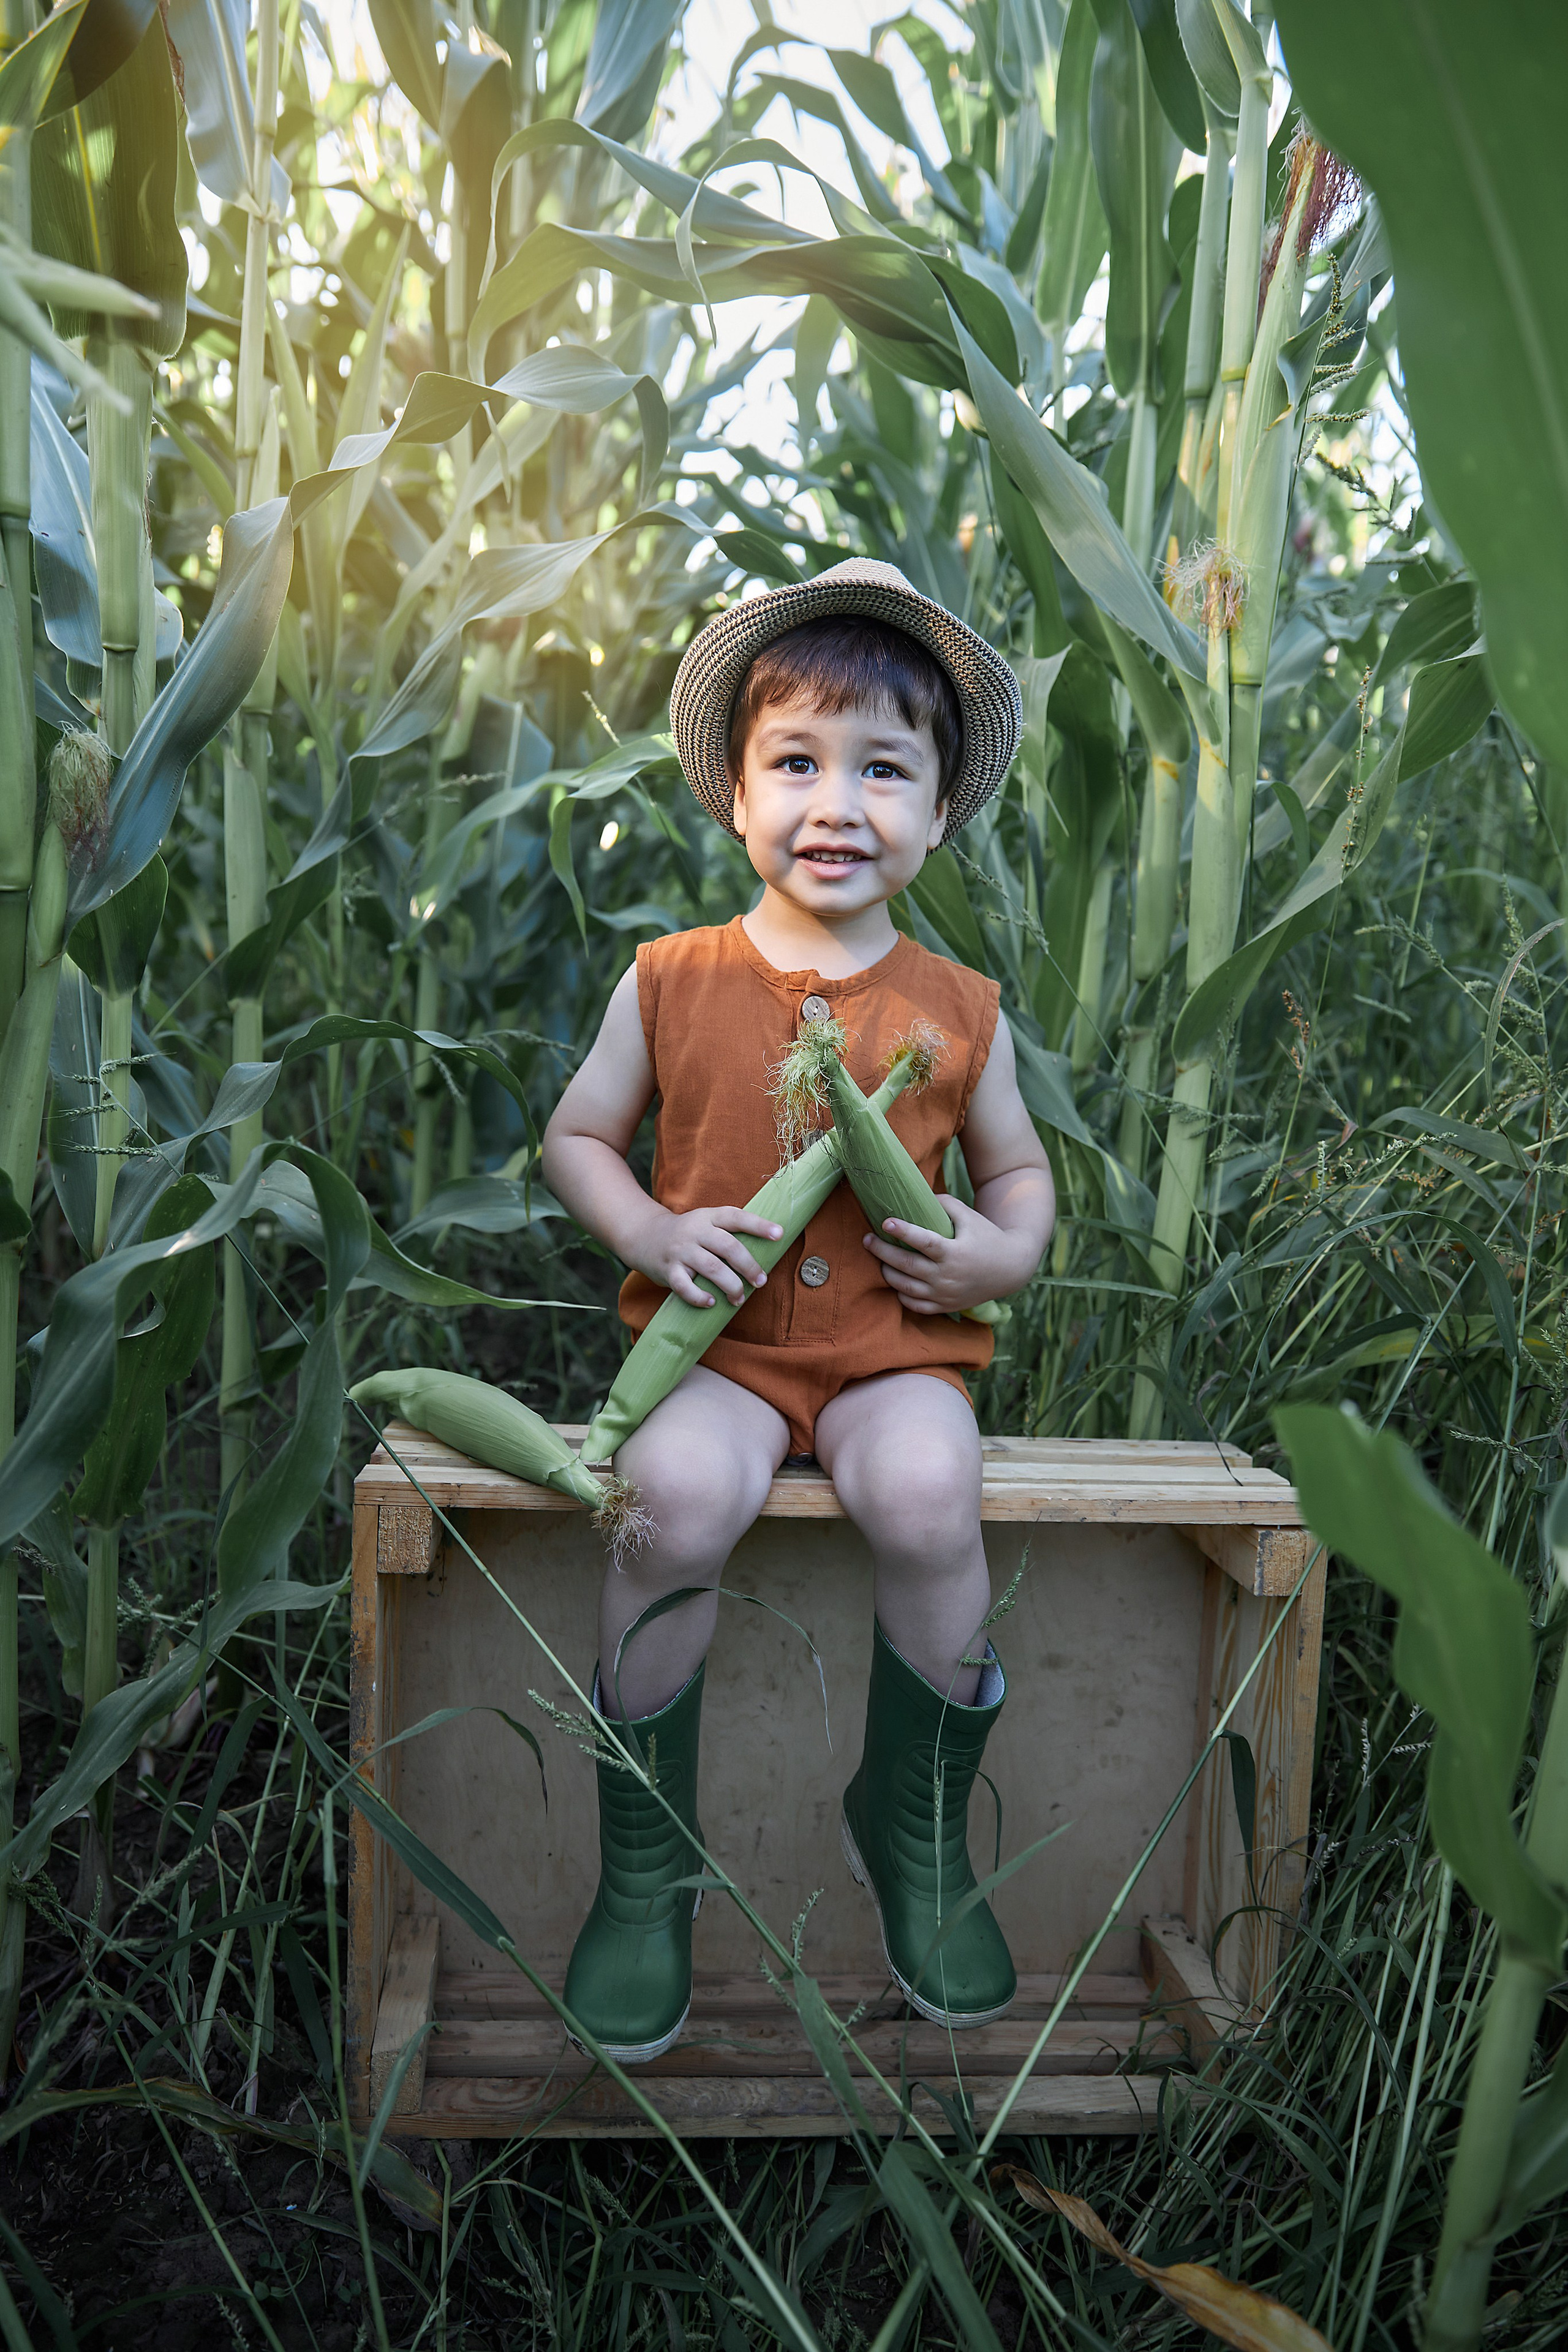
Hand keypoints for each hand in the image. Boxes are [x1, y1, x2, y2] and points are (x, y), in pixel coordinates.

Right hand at [640, 1204, 784, 1309]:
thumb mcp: (705, 1222)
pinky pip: (684, 1286)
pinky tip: (711, 1302)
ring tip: (739, 1298)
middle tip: (761, 1281)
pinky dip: (699, 1296)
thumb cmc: (687, 1234)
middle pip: (728, 1246)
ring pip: (710, 1268)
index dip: (759, 1225)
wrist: (644, 1236)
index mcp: (708, 1217)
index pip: (736, 1217)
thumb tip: (765, 1253)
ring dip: (730, 1285)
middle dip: (749, 1266)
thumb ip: (729, 1233)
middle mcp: (694, 1231)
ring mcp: (680, 1251)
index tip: (779, 1234)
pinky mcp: (668, 1270)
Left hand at [862, 1196, 1023, 1315]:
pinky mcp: (945, 1306)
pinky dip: (901, 1295)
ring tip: (879, 1259)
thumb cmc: (987, 1237)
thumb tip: (916, 1197)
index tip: (885, 1222)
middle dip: (882, 1251)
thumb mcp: (970, 1216)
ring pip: (906, 1288)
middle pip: (907, 1265)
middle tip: (867, 1239)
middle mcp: (947, 1276)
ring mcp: (945, 1294)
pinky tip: (895, 1281)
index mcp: (955, 1253)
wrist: (1010, 1269)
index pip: (923, 1242)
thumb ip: (944, 1204)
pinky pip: (915, 1306)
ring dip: (887, 1272)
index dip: (903, 1232)